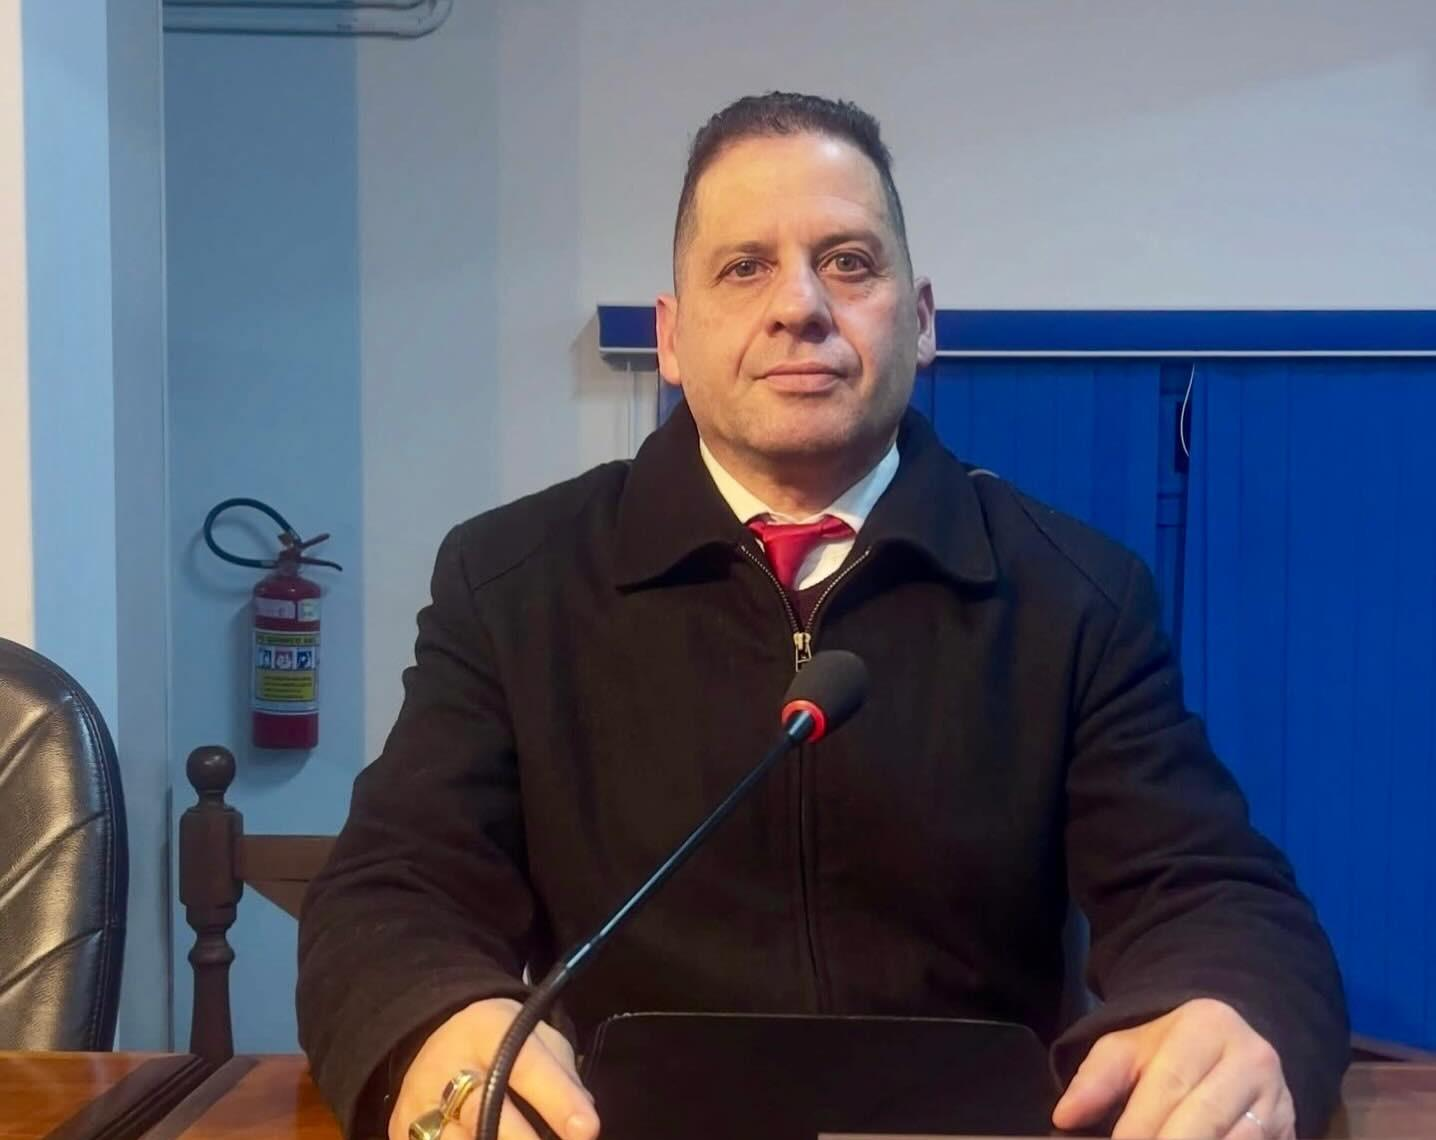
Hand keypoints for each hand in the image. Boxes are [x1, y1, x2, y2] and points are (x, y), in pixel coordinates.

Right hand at [388, 997, 599, 1139]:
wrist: (435, 1035)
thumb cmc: (499, 1041)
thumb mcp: (535, 1036)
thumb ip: (562, 1075)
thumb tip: (581, 1125)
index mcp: (487, 1031)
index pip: (524, 1066)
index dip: (557, 1100)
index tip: (586, 1130)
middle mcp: (447, 1067)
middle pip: (484, 1112)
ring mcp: (418, 1103)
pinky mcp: (400, 1132)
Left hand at [1052, 998, 1294, 1138]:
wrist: (1237, 1045)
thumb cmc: (1172, 1051)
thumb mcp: (1130, 1048)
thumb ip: (1097, 1078)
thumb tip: (1065, 1117)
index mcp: (1207, 1027)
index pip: (1168, 1086)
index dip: (1139, 1128)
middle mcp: (1252, 1060)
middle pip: (1202, 1121)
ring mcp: (1279, 1101)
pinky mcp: (1291, 1132)